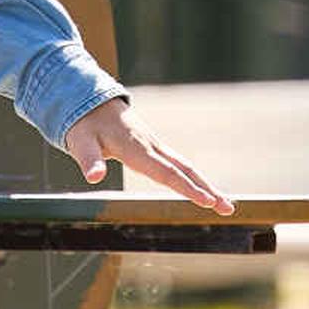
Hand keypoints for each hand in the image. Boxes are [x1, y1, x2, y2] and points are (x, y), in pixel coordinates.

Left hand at [65, 98, 231, 213]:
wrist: (90, 100)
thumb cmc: (84, 125)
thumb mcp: (80, 142)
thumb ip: (88, 160)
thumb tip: (94, 177)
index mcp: (136, 149)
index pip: (166, 173)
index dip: (187, 188)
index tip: (207, 202)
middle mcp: (151, 147)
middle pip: (186, 170)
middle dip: (208, 190)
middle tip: (229, 208)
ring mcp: (155, 146)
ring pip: (186, 167)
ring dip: (206, 185)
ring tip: (225, 204)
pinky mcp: (154, 147)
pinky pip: (179, 164)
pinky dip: (195, 178)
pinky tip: (203, 190)